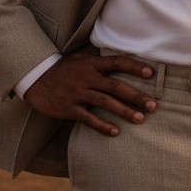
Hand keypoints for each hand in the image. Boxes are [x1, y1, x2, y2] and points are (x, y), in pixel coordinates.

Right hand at [22, 50, 157, 135]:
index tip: (150, 74)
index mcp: (92, 64)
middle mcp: (87, 78)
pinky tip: (115, 132)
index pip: (117, 62)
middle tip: (154, 106)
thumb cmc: (63, 69)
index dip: (134, 67)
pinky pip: (88, 118)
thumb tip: (119, 58)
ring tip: (140, 119)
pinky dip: (102, 125)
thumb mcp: (80, 58)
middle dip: (136, 96)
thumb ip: (98, 59)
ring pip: (105, 103)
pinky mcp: (70, 108)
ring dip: (124, 112)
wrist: (36, 80)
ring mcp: (78, 93)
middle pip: (116, 86)